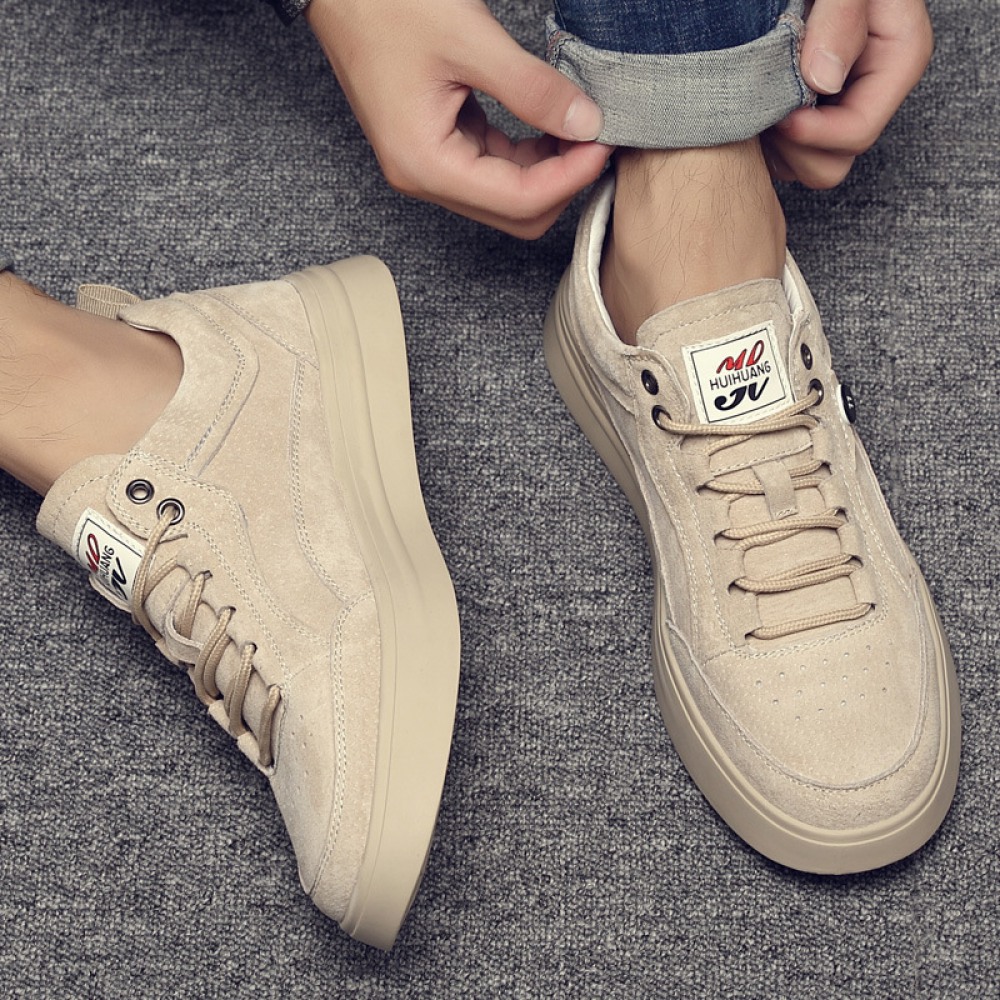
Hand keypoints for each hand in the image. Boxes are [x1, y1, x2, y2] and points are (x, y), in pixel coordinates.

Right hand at [305, 0, 612, 237]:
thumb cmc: (384, 6)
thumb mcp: (468, 39)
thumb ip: (532, 88)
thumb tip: (587, 123)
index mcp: (425, 164)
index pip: (518, 200)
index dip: (570, 176)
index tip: (605, 140)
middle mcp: (424, 177)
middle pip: (515, 214)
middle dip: (562, 182)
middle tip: (598, 137)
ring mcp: (430, 166)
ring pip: (508, 196)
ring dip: (549, 169)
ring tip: (579, 125)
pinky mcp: (437, 147)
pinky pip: (494, 169)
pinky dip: (528, 153)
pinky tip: (550, 122)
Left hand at [765, 0, 933, 187]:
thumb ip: (840, 19)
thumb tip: (823, 80)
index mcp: (896, 60)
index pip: (859, 130)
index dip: (814, 133)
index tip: (778, 116)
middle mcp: (871, 92)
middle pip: (835, 161)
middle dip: (794, 146)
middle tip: (762, 110)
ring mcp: (841, 108)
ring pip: (808, 166)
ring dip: (775, 149)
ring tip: (753, 108)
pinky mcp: (813, 114)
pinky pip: (785, 157)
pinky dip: (765, 144)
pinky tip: (749, 109)